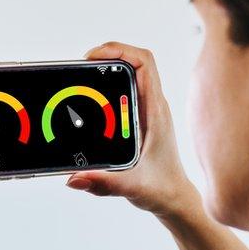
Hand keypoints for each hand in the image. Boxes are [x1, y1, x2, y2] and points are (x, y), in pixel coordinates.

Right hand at [66, 42, 199, 218]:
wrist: (175, 199)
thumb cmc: (161, 190)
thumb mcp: (132, 187)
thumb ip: (103, 183)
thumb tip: (74, 178)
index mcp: (155, 113)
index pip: (145, 63)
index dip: (119, 50)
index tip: (92, 57)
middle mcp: (153, 106)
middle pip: (135, 62)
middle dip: (107, 55)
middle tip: (80, 66)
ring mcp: (148, 110)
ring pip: (131, 74)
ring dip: (108, 68)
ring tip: (82, 75)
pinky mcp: (141, 118)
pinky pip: (127, 90)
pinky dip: (108, 84)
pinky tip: (91, 97)